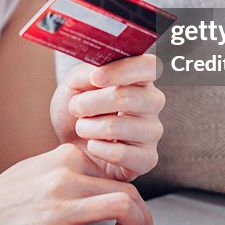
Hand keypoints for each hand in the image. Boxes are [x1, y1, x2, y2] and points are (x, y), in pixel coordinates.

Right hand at [0, 143, 154, 224]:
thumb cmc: (3, 196)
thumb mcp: (38, 168)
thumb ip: (69, 167)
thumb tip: (99, 176)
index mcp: (63, 159)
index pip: (115, 173)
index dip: (133, 193)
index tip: (136, 207)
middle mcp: (63, 180)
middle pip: (126, 191)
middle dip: (144, 212)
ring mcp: (58, 210)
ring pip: (120, 208)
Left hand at [50, 53, 165, 181]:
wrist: (71, 143)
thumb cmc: (79, 109)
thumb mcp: (75, 83)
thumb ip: (87, 72)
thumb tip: (98, 72)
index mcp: (140, 77)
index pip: (148, 66)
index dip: (122, 70)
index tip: (95, 78)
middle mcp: (152, 102)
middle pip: (126, 97)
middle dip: (90, 103)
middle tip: (75, 107)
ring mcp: (153, 131)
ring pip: (117, 127)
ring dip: (88, 127)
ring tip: (81, 127)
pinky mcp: (148, 158)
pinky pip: (119, 154)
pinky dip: (96, 148)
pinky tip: (93, 145)